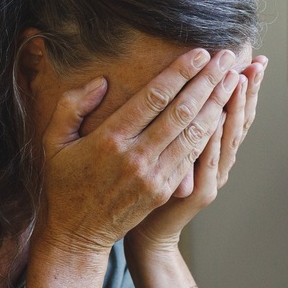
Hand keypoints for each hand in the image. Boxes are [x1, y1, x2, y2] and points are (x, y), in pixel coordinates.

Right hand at [37, 48, 240, 258]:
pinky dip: (210, 135)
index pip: (154, 97)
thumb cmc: (64, 183)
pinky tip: (223, 115)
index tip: (200, 53)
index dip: (180, 72)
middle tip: (227, 57)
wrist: (77, 234)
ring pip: (193, 134)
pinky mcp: (163, 191)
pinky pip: (192, 158)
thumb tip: (101, 82)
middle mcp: (136, 157)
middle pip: (181, 112)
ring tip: (234, 80)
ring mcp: (153, 176)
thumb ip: (72, 106)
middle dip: (208, 81)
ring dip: (217, 105)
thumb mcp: (54, 141)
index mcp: (110, 139)